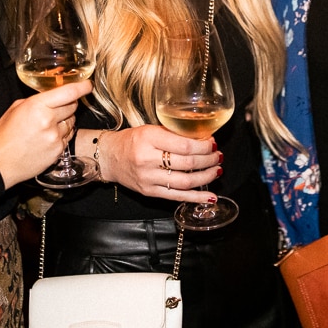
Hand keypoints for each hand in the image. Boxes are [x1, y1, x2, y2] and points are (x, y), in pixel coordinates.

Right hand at [0, 79, 89, 188]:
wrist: (0, 163)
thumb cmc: (4, 135)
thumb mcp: (16, 108)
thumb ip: (37, 100)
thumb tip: (53, 96)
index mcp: (38, 106)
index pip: (69, 92)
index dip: (82, 87)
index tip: (88, 85)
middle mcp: (49, 121)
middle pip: (73, 106)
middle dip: (68, 104)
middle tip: (56, 108)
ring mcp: (55, 137)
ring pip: (72, 122)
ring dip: (65, 120)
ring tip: (47, 126)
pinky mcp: (59, 151)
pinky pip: (68, 137)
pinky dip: (62, 135)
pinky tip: (47, 137)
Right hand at [93, 125, 221, 203]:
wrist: (109, 157)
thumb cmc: (132, 140)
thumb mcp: (150, 129)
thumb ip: (174, 133)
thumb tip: (203, 138)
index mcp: (149, 138)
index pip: (184, 145)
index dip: (203, 146)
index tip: (212, 143)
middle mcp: (147, 159)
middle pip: (187, 163)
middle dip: (208, 160)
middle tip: (218, 156)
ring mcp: (148, 178)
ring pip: (185, 181)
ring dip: (206, 177)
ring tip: (217, 170)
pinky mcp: (149, 192)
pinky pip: (177, 197)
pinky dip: (196, 197)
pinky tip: (210, 197)